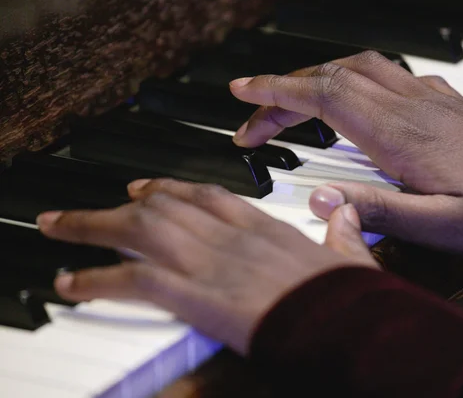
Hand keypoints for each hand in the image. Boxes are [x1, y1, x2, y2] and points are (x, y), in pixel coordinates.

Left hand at [37, 179, 376, 354]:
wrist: (346, 323)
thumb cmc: (349, 298)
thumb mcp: (351, 258)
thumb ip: (344, 233)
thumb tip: (347, 214)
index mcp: (264, 228)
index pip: (208, 195)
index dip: (173, 188)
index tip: (150, 187)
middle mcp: (230, 236)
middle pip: (164, 206)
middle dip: (125, 201)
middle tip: (101, 203)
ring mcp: (210, 261)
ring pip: (140, 229)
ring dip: (94, 226)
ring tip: (62, 227)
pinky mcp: (195, 294)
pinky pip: (134, 278)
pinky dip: (97, 277)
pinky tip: (72, 281)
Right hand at [229, 51, 462, 261]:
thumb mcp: (442, 227)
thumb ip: (378, 211)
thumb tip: (317, 199)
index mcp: (401, 134)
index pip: (323, 96)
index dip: (276, 92)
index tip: (241, 94)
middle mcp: (411, 106)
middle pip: (332, 78)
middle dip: (284, 91)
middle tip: (254, 121)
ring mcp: (430, 100)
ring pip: (359, 69)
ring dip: (317, 79)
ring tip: (291, 106)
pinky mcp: (446, 105)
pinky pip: (389, 76)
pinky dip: (354, 81)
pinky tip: (354, 103)